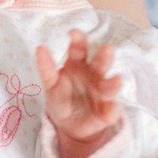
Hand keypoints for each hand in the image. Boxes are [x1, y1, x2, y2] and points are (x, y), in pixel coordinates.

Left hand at [36, 30, 122, 157]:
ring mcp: (104, 92)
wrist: (69, 125)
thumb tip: (40, 48)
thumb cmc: (61, 99)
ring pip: (110, 86)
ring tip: (117, 80)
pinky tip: (108, 112)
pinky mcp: (108, 111)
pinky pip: (111, 111)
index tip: (73, 32)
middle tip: (106, 49)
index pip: (79, 49)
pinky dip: (111, 111)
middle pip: (101, 63)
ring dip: (114, 83)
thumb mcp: (51, 84)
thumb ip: (46, 68)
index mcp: (79, 64)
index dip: (78, 40)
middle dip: (105, 56)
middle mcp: (95, 75)